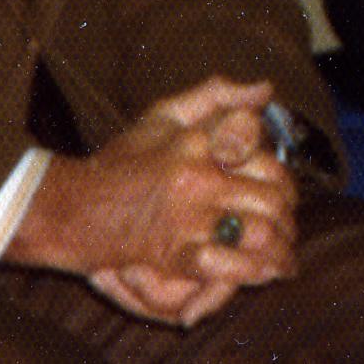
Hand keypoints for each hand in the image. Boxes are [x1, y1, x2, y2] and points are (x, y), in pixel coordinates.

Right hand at [16, 74, 300, 319]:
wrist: (74, 206)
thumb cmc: (121, 160)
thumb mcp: (163, 115)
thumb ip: (215, 95)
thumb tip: (265, 88)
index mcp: (200, 139)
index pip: (262, 150)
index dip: (282, 174)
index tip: (284, 193)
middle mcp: (199, 175)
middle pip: (270, 197)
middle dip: (288, 221)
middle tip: (290, 236)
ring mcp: (187, 215)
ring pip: (258, 232)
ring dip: (279, 251)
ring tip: (284, 262)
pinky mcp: (172, 252)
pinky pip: (224, 264)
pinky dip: (249, 273)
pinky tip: (259, 276)